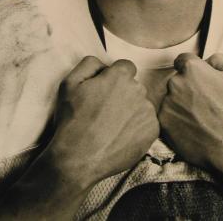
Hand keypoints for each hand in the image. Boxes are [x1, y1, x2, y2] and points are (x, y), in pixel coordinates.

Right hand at [50, 56, 158, 188]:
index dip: (115, 77)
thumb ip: (90, 64)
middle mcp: (138, 90)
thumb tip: (104, 64)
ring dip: (130, 111)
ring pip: (141, 104)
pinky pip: (147, 122)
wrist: (79, 159)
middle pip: (133, 86)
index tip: (105, 91)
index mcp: (120, 76)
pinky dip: (137, 127)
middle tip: (105, 111)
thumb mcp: (69, 83)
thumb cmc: (72, 120)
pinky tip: (121, 136)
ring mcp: (147, 111)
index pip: (125, 67)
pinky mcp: (153, 130)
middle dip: (122, 94)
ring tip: (111, 127)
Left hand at [159, 53, 222, 173]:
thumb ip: (219, 60)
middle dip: (188, 87)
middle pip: (178, 80)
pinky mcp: (163, 123)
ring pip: (171, 98)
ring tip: (201, 117)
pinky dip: (177, 119)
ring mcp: (167, 104)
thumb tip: (206, 60)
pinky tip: (193, 127)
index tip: (200, 80)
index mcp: (193, 69)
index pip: (183, 60)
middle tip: (206, 102)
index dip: (193, 69)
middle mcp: (176, 83)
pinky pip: (168, 115)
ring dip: (182, 103)